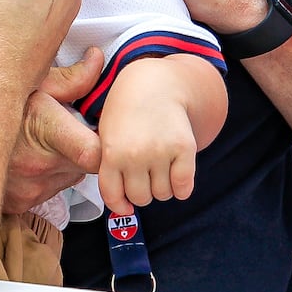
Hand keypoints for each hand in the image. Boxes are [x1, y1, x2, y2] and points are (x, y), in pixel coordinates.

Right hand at [3, 48, 105, 213]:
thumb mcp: (32, 80)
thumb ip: (72, 77)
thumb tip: (98, 60)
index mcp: (46, 131)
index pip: (94, 154)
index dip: (106, 147)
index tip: (101, 135)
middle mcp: (38, 166)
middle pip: (85, 166)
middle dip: (83, 149)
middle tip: (64, 129)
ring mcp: (27, 189)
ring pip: (67, 179)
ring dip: (63, 164)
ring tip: (40, 141)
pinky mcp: (18, 204)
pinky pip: (47, 192)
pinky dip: (44, 178)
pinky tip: (27, 158)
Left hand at [95, 59, 198, 214]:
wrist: (154, 83)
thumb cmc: (126, 112)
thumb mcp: (106, 135)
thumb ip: (109, 167)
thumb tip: (123, 208)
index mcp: (111, 151)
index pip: (113, 196)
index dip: (119, 204)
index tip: (125, 203)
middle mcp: (135, 154)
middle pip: (140, 198)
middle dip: (141, 191)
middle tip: (143, 175)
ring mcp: (161, 151)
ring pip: (163, 195)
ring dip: (162, 187)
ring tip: (158, 167)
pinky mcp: (184, 148)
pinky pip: (184, 188)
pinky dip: (181, 187)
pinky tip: (176, 172)